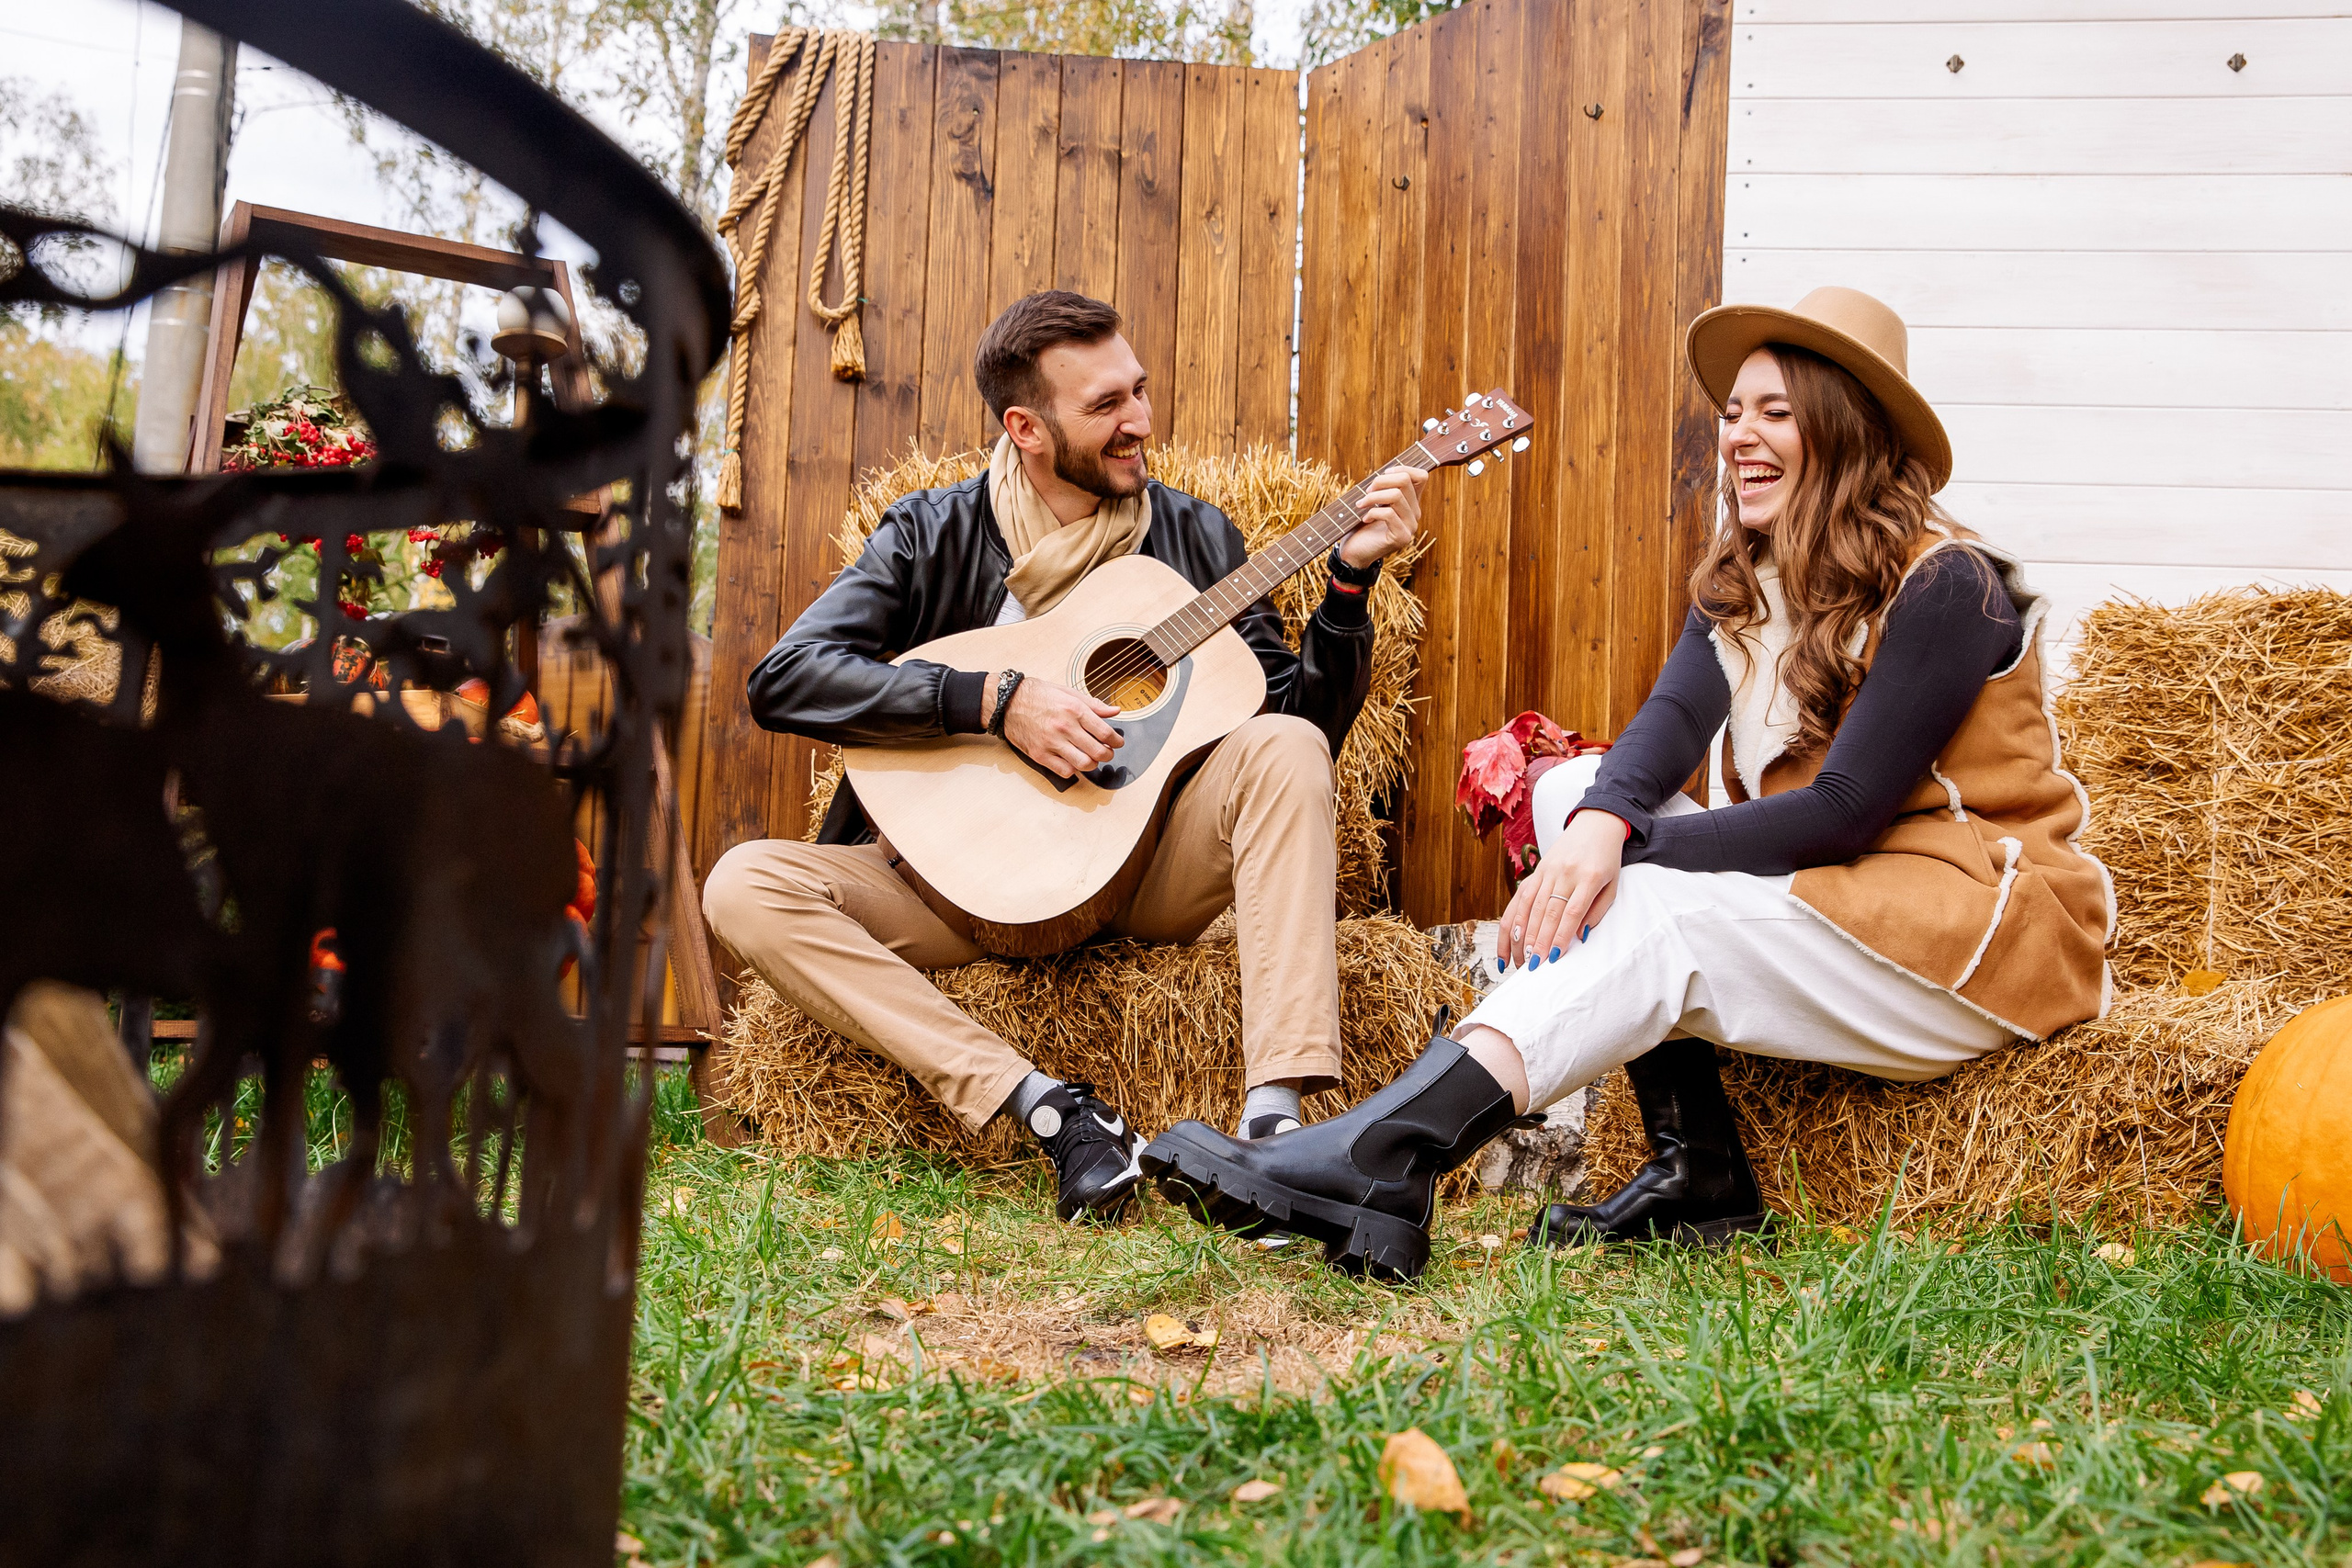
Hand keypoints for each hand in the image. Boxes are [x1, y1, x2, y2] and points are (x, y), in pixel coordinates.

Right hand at [993, 673, 1123, 777]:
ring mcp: (1052, 743)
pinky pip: (1065, 771)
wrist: (1008, 702)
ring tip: (1090, 758)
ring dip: (1092, 764)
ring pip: (1084, 764)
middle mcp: (1065, 727)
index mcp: (1074, 710)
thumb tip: (1115, 711)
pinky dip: (1073, 770)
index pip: (1105, 732)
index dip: (1116, 741)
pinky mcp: (1040, 755)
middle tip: (1107, 752)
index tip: (1117, 742)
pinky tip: (1072, 762)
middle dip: (1108, 754)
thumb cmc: (1037, 695)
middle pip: (1098, 751)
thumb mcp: (1068, 692)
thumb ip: (1093, 704)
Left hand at [1336, 465, 1427, 568]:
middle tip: (1366, 491)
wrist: (1354, 553)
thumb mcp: (1374, 502)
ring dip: (1372, 496)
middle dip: (1380, 481)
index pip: (1421, 476)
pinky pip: (1389, 514)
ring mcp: (1410, 526)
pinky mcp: (1402, 537)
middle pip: (1405, 481)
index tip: (1383, 475)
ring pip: (1396, 496)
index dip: (1403, 468)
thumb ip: (1384, 488)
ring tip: (1361, 504)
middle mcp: (1415, 514)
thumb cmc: (1361, 526)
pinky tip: (1365, 518)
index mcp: (1411, 503)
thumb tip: (1386, 472)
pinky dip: (1372, 512)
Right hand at [1495, 809, 1626, 970]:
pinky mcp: (1536, 871)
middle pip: (1547, 912)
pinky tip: (1508, 939)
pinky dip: (1512, 920)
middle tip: (1533, 967)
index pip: (1572, 911)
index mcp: (1589, 877)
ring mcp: (1547, 871)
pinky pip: (1520, 898)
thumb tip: (1580, 936)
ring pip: (1529, 907)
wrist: (1595, 824)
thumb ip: (1597, 911)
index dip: (1561, 936)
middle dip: (1538, 942)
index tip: (1554, 958)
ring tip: (1518, 960)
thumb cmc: (1606, 859)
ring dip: (1521, 936)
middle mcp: (1564, 873)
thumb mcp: (1612, 885)